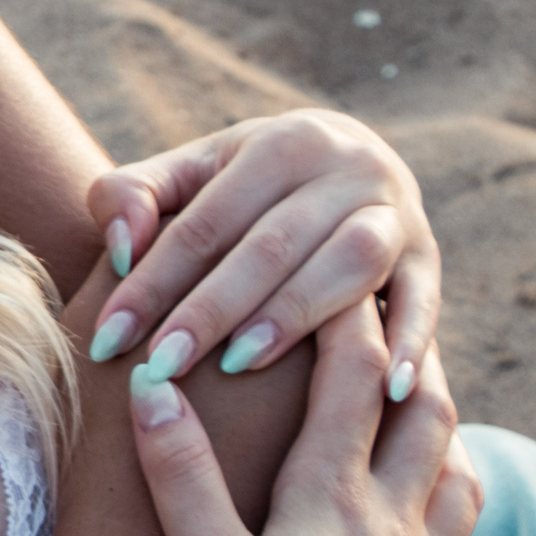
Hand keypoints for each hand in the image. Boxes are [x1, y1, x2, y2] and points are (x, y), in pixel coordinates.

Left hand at [86, 111, 439, 398]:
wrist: (339, 162)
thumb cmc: (238, 186)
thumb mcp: (185, 175)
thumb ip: (133, 196)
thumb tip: (122, 247)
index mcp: (280, 143)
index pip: (205, 222)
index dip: (152, 282)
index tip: (106, 339)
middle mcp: (347, 167)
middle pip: (271, 245)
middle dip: (210, 309)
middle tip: (159, 365)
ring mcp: (397, 211)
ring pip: (348, 265)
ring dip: (295, 316)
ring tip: (237, 366)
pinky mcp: (429, 256)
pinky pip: (424, 300)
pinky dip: (410, 342)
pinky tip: (385, 392)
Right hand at [130, 302, 477, 535]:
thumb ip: (181, 473)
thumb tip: (151, 384)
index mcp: (332, 493)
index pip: (348, 377)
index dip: (342, 314)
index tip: (331, 263)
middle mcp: (391, 514)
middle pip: (419, 407)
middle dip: (401, 349)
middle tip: (384, 308)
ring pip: (453, 462)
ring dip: (437, 415)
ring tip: (417, 389)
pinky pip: (463, 527)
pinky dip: (454, 488)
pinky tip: (438, 500)